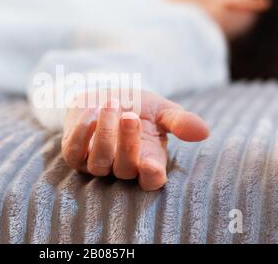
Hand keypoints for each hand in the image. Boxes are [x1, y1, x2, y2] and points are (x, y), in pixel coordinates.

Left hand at [61, 90, 208, 190]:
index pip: (151, 181)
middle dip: (127, 142)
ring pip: (98, 162)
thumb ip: (180, 121)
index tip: (152, 162)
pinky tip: (91, 110)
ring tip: (111, 104)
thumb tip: (203, 131)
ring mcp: (97, 164)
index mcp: (148, 162)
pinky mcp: (75, 155)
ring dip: (105, 134)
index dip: (151, 175)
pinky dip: (81, 132)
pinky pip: (73, 152)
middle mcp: (122, 168)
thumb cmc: (139, 107)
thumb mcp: (162, 110)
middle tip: (131, 115)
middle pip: (124, 168)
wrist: (107, 96)